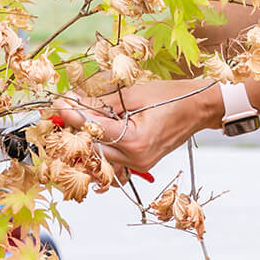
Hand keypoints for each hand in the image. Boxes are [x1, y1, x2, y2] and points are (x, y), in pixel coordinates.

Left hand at [55, 78, 220, 175]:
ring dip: (90, 136)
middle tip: (68, 108)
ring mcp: (139, 164)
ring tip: (85, 116)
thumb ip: (103, 104)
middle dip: (78, 128)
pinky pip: (113, 157)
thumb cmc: (173, 96)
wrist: (200, 108)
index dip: (72, 116)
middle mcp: (135, 158)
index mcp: (135, 139)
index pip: (93, 129)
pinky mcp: (141, 164)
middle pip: (93, 147)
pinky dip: (104, 144)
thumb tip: (75, 104)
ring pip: (101, 155)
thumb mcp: (136, 95)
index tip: (59, 104)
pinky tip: (101, 129)